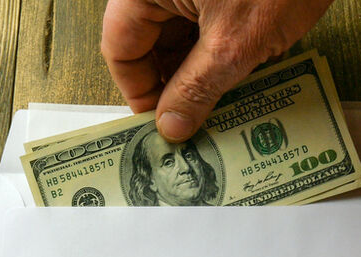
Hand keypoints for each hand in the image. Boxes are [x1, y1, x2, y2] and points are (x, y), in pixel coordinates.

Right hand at [100, 0, 331, 141]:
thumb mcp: (234, 43)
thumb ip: (196, 88)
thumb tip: (170, 127)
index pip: (120, 46)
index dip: (138, 91)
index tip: (160, 125)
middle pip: (150, 43)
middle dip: (172, 85)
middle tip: (192, 124)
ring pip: (181, 37)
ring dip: (199, 75)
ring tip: (219, 109)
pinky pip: (208, 25)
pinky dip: (220, 54)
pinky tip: (240, 81)